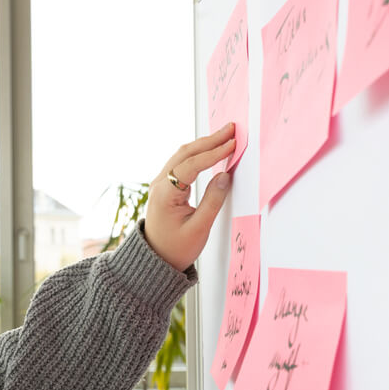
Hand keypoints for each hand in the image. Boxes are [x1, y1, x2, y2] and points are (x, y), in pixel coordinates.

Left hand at [144, 123, 236, 271]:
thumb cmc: (176, 248)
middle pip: (185, 153)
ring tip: (224, 135)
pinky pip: (181, 163)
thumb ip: (213, 201)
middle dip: (210, 140)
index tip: (232, 144)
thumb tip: (225, 176)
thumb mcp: (199, 229)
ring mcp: (160, 184)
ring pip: (182, 155)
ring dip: (204, 144)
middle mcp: (159, 184)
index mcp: (165, 194)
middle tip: (231, 129)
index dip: (213, 153)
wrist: (156, 260)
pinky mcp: (165, 187)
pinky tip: (210, 150)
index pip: (191, 165)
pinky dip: (198, 154)